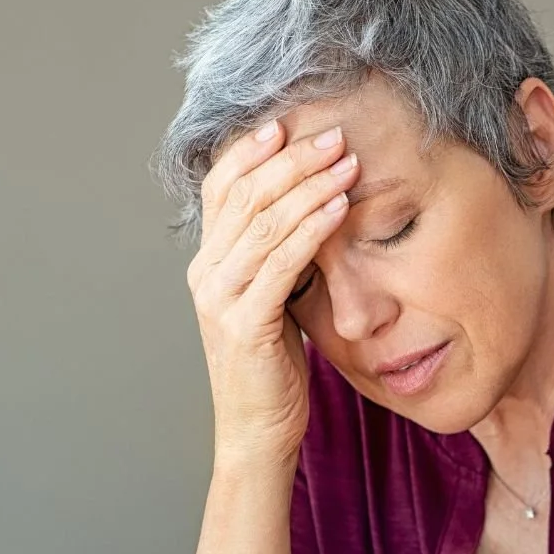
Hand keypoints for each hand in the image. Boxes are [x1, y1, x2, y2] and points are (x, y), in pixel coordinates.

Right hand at [186, 119, 359, 470]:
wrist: (258, 430)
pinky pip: (281, 264)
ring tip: (346, 162)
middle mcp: (206, 272)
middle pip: (245, 197)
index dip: (252, 152)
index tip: (289, 123)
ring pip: (263, 224)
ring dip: (308, 187)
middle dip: (292, 161)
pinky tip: (339, 208)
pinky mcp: (244, 323)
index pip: (222, 189)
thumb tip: (309, 213)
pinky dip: (311, 230)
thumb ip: (279, 259)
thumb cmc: (274, 367)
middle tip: (335, 135)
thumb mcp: (274, 300)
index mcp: (209, 262)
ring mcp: (220, 297)